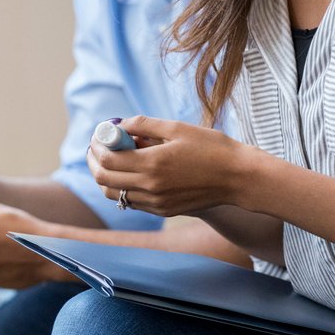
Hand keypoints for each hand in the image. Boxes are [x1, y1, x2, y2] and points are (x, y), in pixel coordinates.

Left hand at [86, 116, 261, 216]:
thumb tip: (121, 124)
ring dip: (107, 176)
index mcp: (153, 164)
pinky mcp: (164, 210)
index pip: (107, 159)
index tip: (100, 134)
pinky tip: (134, 171)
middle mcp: (150, 188)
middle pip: (104, 180)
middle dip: (96, 161)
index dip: (97, 145)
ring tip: (115, 158)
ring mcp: (156, 203)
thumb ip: (145, 125)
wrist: (238, 178)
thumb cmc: (212, 148)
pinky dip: (125, 187)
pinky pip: (133, 201)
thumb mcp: (178, 128)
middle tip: (99, 146)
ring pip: (115, 194)